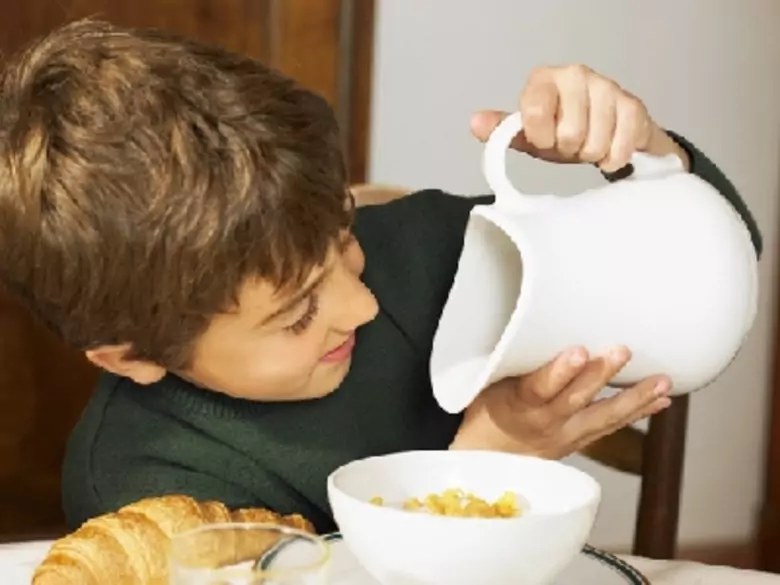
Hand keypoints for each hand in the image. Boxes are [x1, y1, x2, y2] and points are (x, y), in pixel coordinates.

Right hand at [449, 346, 670, 459]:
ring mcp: (565, 436)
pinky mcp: (579, 441)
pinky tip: (661, 400)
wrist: (487, 458)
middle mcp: (544, 424)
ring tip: (662, 382)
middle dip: (601, 376)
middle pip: (576, 401)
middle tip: (622, 350)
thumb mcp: (487, 382)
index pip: (539, 389)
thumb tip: (529, 320)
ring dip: (634, 399)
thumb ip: (510, 359)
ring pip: (602, 418)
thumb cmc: (486, 410)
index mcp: (516, 405)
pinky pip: (610, 427)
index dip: (559, 372)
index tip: (579, 351)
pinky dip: (637, 412)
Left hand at [470, 64, 689, 172]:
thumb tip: (475, 123)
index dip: (541, 137)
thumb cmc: (560, 131)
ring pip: (594, 143)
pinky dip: (612, 158)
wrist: (606, 131)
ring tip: (588, 143)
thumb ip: (501, 130)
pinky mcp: (633, 104)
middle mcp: (576, 74)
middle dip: (569, 149)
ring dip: (590, 154)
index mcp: (544, 79)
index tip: (544, 140)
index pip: (535, 114)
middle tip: (570, 143)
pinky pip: (620, 146)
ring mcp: (607, 86)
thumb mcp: (527, 134)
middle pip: (569, 133)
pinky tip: (608, 147)